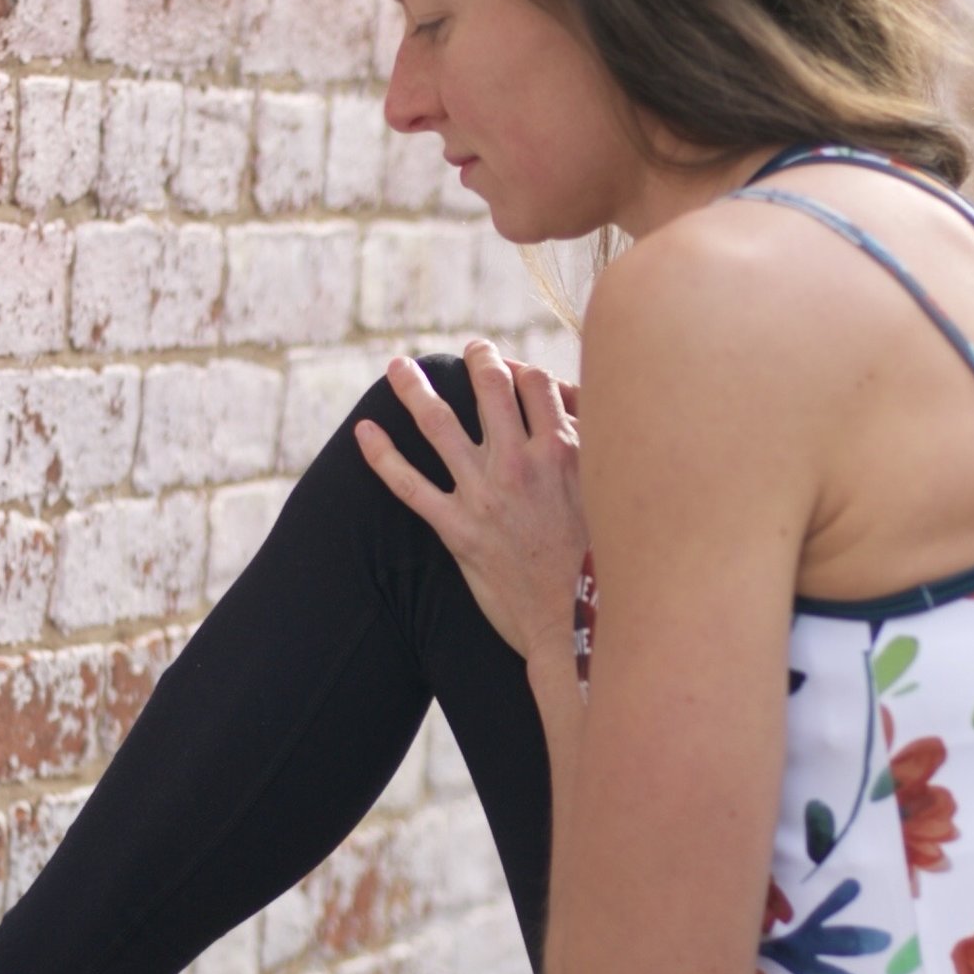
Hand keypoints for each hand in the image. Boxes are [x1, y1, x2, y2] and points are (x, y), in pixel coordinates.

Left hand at [354, 340, 586, 661]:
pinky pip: (409, 485)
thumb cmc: (601, 563)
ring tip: (397, 367)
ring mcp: (485, 495)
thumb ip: (591, 450)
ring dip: (414, 389)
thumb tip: (573, 408)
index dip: (524, 370)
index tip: (516, 370)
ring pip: (439, 424)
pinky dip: (381, 456)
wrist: (576, 624)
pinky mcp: (457, 530)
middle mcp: (520, 464)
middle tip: (470, 349)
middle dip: (478, 359)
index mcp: (563, 451)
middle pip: (491, 387)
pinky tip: (363, 433)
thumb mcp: (609, 496)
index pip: (537, 383)